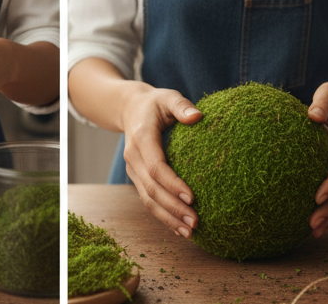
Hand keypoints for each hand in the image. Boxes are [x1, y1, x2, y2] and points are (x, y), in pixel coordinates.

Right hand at [120, 87, 201, 237]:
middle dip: (173, 208)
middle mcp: (133, 157)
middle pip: (151, 189)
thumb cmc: (155, 103)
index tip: (193, 197)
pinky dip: (162, 215)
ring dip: (168, 218)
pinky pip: (148, 200)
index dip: (173, 184)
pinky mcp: (137, 177)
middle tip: (196, 221)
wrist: (130, 109)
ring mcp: (133, 170)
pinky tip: (178, 227)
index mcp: (141, 138)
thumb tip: (197, 116)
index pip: (156, 167)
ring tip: (190, 231)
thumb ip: (181, 105)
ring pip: (147, 199)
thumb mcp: (168, 96)